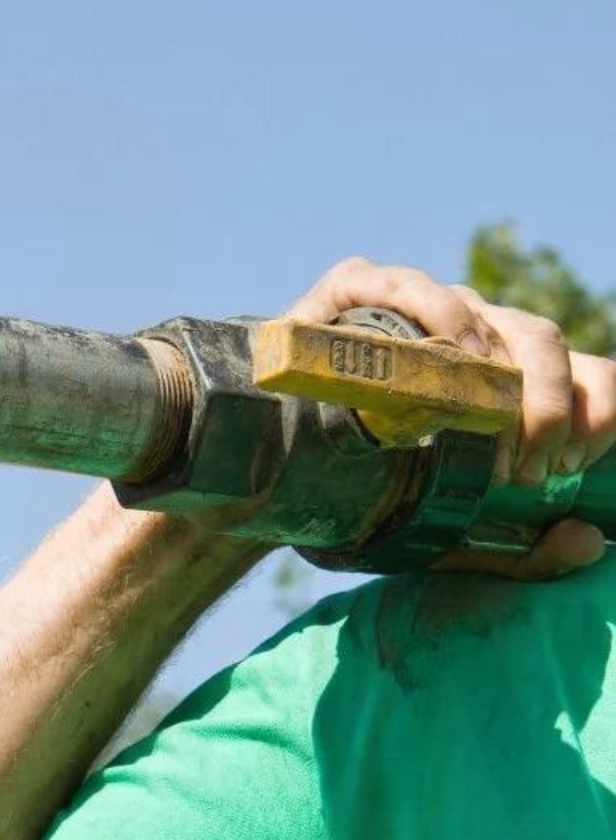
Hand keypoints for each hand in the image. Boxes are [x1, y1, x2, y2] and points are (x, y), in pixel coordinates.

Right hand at [287, 257, 615, 578]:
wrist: (258, 480)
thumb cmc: (360, 497)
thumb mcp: (449, 538)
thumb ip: (521, 554)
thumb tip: (588, 541)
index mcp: (502, 376)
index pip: (578, 369)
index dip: (592, 406)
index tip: (570, 465)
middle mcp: (467, 332)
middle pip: (539, 340)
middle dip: (547, 404)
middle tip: (526, 469)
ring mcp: (411, 307)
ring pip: (483, 313)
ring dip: (492, 374)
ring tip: (476, 429)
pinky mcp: (352, 294)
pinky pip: (405, 285)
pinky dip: (433, 313)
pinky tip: (438, 358)